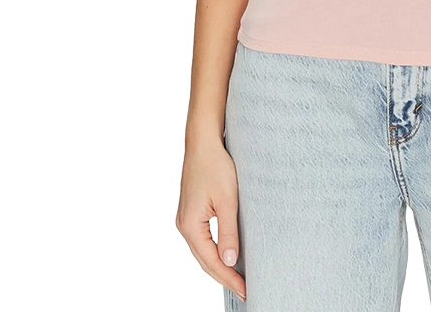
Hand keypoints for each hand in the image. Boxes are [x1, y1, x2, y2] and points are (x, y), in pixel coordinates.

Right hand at [175, 141, 245, 301]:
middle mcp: (184, 225)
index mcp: (190, 226)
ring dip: (219, 265)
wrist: (203, 141)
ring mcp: (186, 218)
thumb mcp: (227, 200)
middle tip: (245, 289)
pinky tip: (226, 254)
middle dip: (224, 276)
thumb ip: (228, 232)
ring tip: (238, 278)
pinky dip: (214, 250)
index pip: (211, 261)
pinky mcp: (192, 211)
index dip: (229, 278)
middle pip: (204, 260)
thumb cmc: (215, 166)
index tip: (246, 290)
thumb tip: (229, 260)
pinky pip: (203, 239)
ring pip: (203, 251)